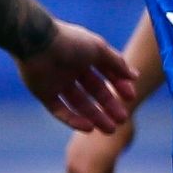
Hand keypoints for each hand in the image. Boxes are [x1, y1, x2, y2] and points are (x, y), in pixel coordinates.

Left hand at [16, 21, 135, 132]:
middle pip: (94, 91)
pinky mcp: (44, 94)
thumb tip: (135, 76)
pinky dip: (74, 120)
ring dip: (95, 117)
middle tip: (122, 119)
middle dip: (109, 106)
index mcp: (85, 55)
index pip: (107, 73)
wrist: (37, 43)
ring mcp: (58, 82)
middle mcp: (72, 69)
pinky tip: (88, 128)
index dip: (119, 85)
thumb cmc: (70, 42)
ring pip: (80, 104)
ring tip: (110, 130)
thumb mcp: (99, 50)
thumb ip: (118, 63)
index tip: (131, 97)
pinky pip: (61, 111)